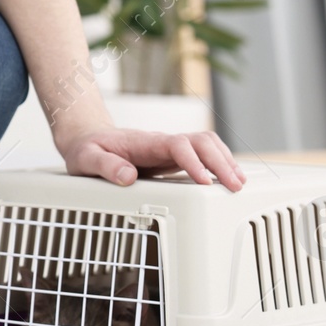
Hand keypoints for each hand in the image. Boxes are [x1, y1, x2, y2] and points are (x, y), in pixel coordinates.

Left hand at [56, 126, 245, 190]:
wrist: (87, 139)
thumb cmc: (87, 149)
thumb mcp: (86, 159)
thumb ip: (105, 166)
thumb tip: (128, 176)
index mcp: (144, 142)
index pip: (178, 145)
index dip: (193, 162)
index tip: (204, 182)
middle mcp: (161, 142)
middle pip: (201, 142)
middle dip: (220, 162)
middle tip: (234, 186)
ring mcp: (169, 149)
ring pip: (206, 145)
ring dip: (225, 161)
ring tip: (239, 184)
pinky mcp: (171, 158)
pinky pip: (202, 155)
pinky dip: (219, 164)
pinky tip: (227, 179)